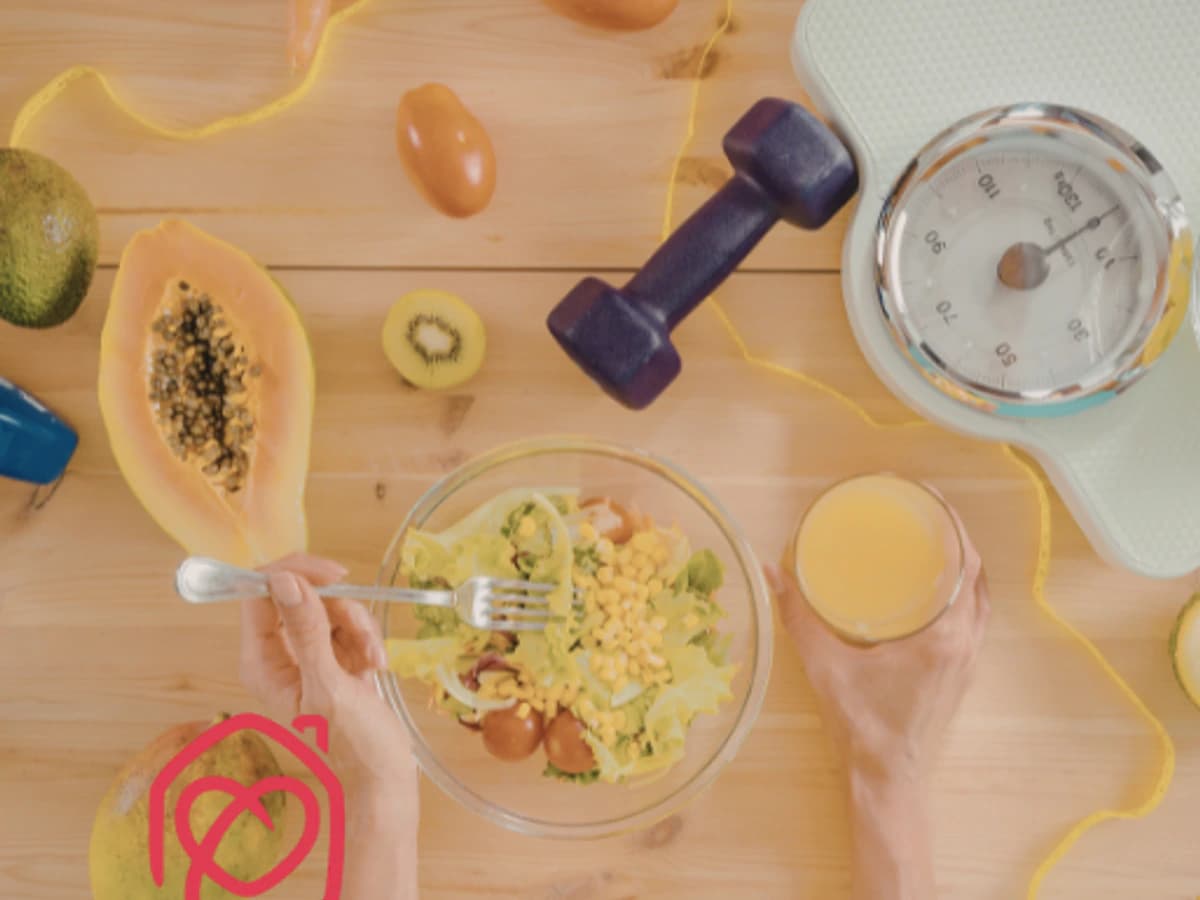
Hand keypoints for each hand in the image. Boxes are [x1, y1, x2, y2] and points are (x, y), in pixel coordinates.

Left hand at [239, 552, 415, 789]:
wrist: (381, 774)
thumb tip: (284, 579)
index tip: (332, 576)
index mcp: (261, 662)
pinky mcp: (334, 657)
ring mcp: (307, 654)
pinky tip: (375, 666)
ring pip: (330, 607)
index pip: (261, 593)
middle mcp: (278, 654)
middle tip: (361, 629)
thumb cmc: (350, 744)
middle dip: (337, 607)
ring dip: (358, 627)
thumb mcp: (328, 687)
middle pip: (300, 595)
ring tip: (372, 661)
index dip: (294, 574)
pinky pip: (349, 624)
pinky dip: (367, 639)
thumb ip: (307, 632)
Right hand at [764, 525, 989, 780]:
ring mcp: (968, 660)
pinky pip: (973, 618)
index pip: (965, 565)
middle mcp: (965, 643)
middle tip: (927, 512)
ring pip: (980, 598)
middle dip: (957, 538)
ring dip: (964, 566)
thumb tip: (772, 571)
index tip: (932, 498)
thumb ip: (798, 616)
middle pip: (977, 575)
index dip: (954, 526)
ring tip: (934, 541)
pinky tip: (935, 588)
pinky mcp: (962, 672)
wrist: (887, 779)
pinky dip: (962, 593)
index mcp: (942, 636)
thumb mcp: (824, 666)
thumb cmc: (860, 724)